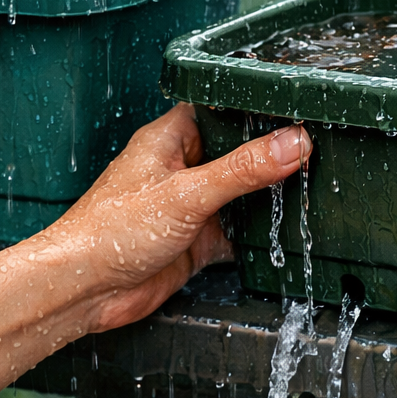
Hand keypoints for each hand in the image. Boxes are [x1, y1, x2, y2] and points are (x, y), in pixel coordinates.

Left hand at [43, 103, 307, 331]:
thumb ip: (243, 169)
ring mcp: (190, 206)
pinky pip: (238, 232)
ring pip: (242, 194)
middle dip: (270, 156)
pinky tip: (280, 233)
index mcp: (170, 139)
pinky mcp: (196, 241)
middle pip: (238, 153)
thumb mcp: (187, 193)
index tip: (296, 109)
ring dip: (266, 197)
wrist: (83, 290)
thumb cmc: (107, 233)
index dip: (255, 107)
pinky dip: (258, 235)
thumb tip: (292, 143)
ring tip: (305, 189)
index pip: (220, 108)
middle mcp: (181, 169)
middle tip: (313, 151)